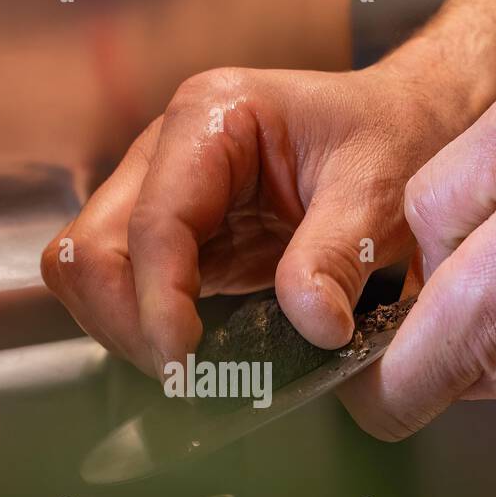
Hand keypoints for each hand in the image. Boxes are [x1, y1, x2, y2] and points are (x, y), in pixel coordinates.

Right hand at [41, 63, 467, 375]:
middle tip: (186, 376)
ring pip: (92, 278)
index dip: (158, 303)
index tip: (187, 362)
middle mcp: (167, 155)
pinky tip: (199, 358)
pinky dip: (149, 333)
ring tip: (194, 372)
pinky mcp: (177, 242)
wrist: (406, 127)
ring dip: (129, 333)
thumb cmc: (392, 138)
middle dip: (128, 323)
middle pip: (89, 250)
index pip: (152, 223)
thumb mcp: (380, 188)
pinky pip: (128, 295)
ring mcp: (163, 197)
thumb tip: (312, 325)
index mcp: (210, 119)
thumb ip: (339, 254)